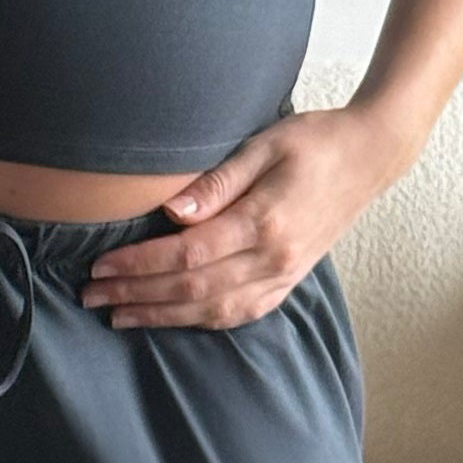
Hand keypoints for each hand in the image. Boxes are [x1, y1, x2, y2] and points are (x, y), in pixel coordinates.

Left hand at [81, 101, 405, 329]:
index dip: (139, 265)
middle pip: (193, 290)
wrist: (371, 155)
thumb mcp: (264, 144)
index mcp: (265, 222)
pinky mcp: (290, 279)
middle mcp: (274, 257)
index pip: (188, 255)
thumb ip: (217, 181)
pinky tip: (173, 319)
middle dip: (137, 296)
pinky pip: (241, 313)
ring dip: (162, 316)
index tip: (100, 266)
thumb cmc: (315, 140)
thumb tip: (171, 211)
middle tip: (92, 296)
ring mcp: (284, 274)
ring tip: (119, 317)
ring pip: (214, 311)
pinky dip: (201, 322)